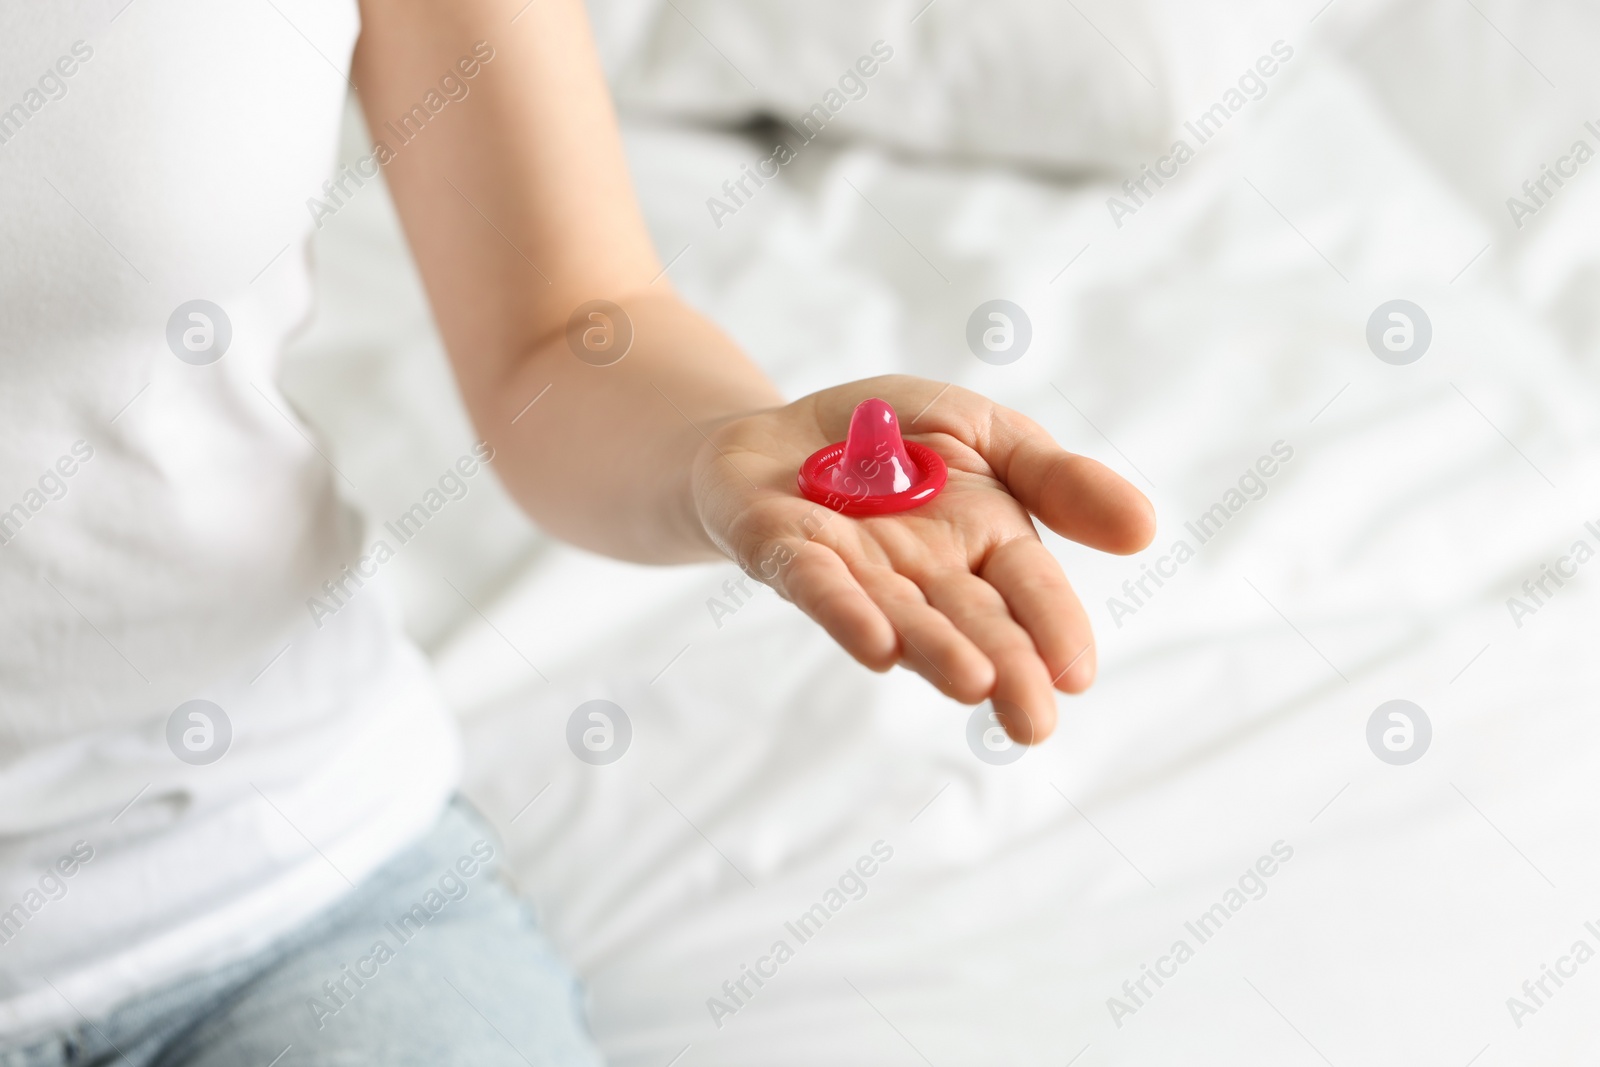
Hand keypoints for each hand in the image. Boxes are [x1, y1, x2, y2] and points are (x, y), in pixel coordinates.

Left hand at [691, 375, 1154, 742]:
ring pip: (901, 616)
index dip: (1053, 627)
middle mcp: (924, 575)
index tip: (1076, 674)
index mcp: (984, 543)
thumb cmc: (892, 437)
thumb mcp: (985, 432)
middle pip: (972, 621)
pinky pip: (816, 585)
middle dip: (1005, 665)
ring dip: (935, 650)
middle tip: (1034, 721)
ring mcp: (856, 573)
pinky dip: (845, 612)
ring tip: (972, 684)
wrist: (779, 432)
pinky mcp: (786, 555)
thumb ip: (1053, 476)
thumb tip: (1144, 529)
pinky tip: (876, 645)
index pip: (1029, 587)